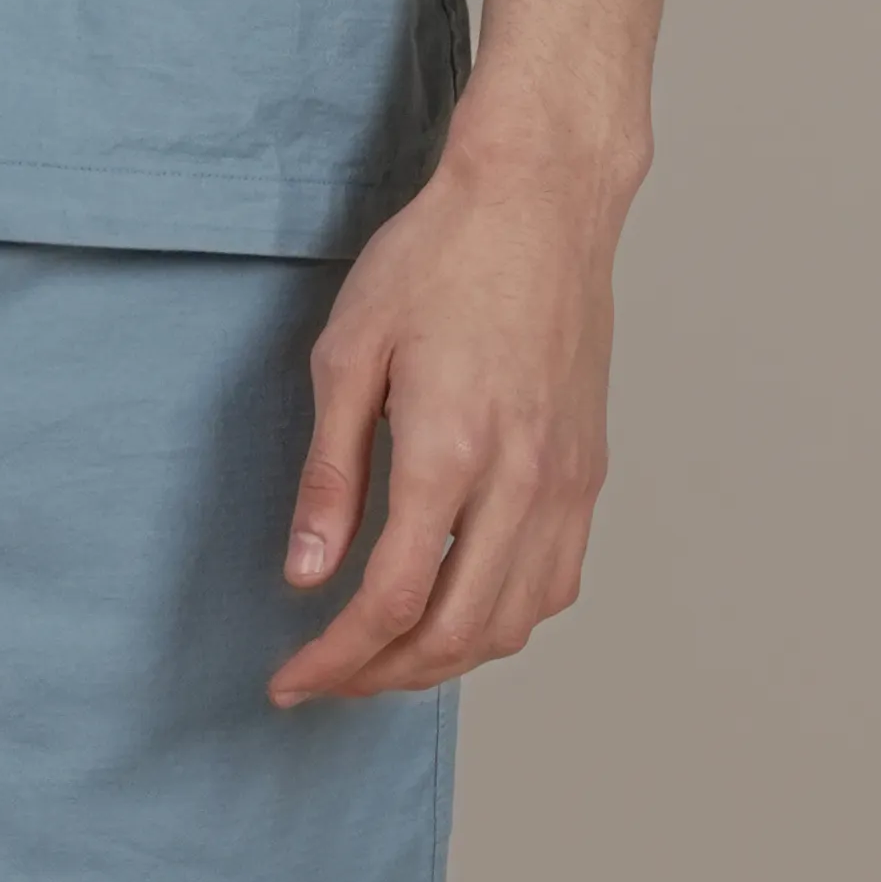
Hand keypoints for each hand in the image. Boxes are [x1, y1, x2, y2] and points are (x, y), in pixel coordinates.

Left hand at [266, 125, 633, 703]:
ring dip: (445, 660)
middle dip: (382, 676)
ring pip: (514, 621)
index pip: (393, 600)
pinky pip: (555, 582)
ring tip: (384, 658)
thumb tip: (308, 573)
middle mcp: (522, 479)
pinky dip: (503, 620)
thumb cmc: (438, 258)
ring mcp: (567, 480)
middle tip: (327, 680)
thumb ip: (330, 473)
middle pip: (457, 633)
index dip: (337, 658)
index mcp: (451, 449)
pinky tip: (459, 610)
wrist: (541, 201)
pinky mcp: (589, 471)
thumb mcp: (348, 353)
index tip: (291, 678)